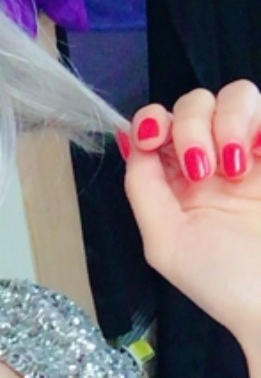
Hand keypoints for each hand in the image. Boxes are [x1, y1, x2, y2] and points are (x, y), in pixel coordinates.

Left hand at [121, 80, 260, 359]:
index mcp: (175, 184)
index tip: (157, 140)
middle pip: (193, 103)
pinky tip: (259, 155)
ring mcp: (251, 153)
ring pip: (236, 95)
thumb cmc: (223, 282)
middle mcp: (212, 161)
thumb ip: (143, 188)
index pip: (156, 126)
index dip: (151, 121)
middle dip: (191, 126)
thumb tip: (130, 142)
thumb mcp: (164, 241)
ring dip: (229, 121)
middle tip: (203, 169)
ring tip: (237, 167)